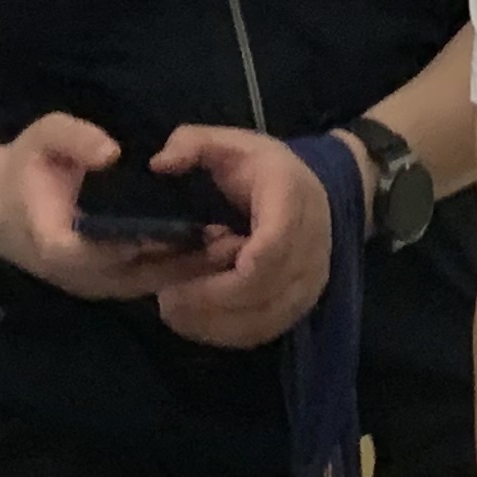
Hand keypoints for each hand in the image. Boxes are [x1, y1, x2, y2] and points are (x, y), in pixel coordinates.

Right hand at [0, 113, 227, 301]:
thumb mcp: (43, 137)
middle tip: (230, 241)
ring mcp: (92, 286)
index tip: (181, 227)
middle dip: (182, 259)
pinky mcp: (105, 286)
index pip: (99, 252)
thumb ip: (75, 139)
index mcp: (56, 242)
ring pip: (146, 285)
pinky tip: (211, 253)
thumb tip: (111, 154)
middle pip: (135, 275)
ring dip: (187, 270)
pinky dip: (177, 271)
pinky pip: (146, 283)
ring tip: (231, 248)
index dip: (140, 244)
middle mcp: (77, 274)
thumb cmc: (25, 166)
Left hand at [146, 125, 335, 349]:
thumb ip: (191, 144)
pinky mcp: (300, 305)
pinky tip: (194, 322)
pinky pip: (264, 331)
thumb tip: (160, 165)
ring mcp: (309, 282)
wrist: (317, 192)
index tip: (187, 276)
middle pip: (262, 291)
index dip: (233, 269)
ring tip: (173, 309)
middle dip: (210, 299)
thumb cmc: (264, 169)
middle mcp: (310, 247)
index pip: (273, 246)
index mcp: (292, 200)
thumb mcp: (229, 142)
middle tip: (165, 297)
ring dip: (215, 322)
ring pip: (263, 319)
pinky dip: (226, 333)